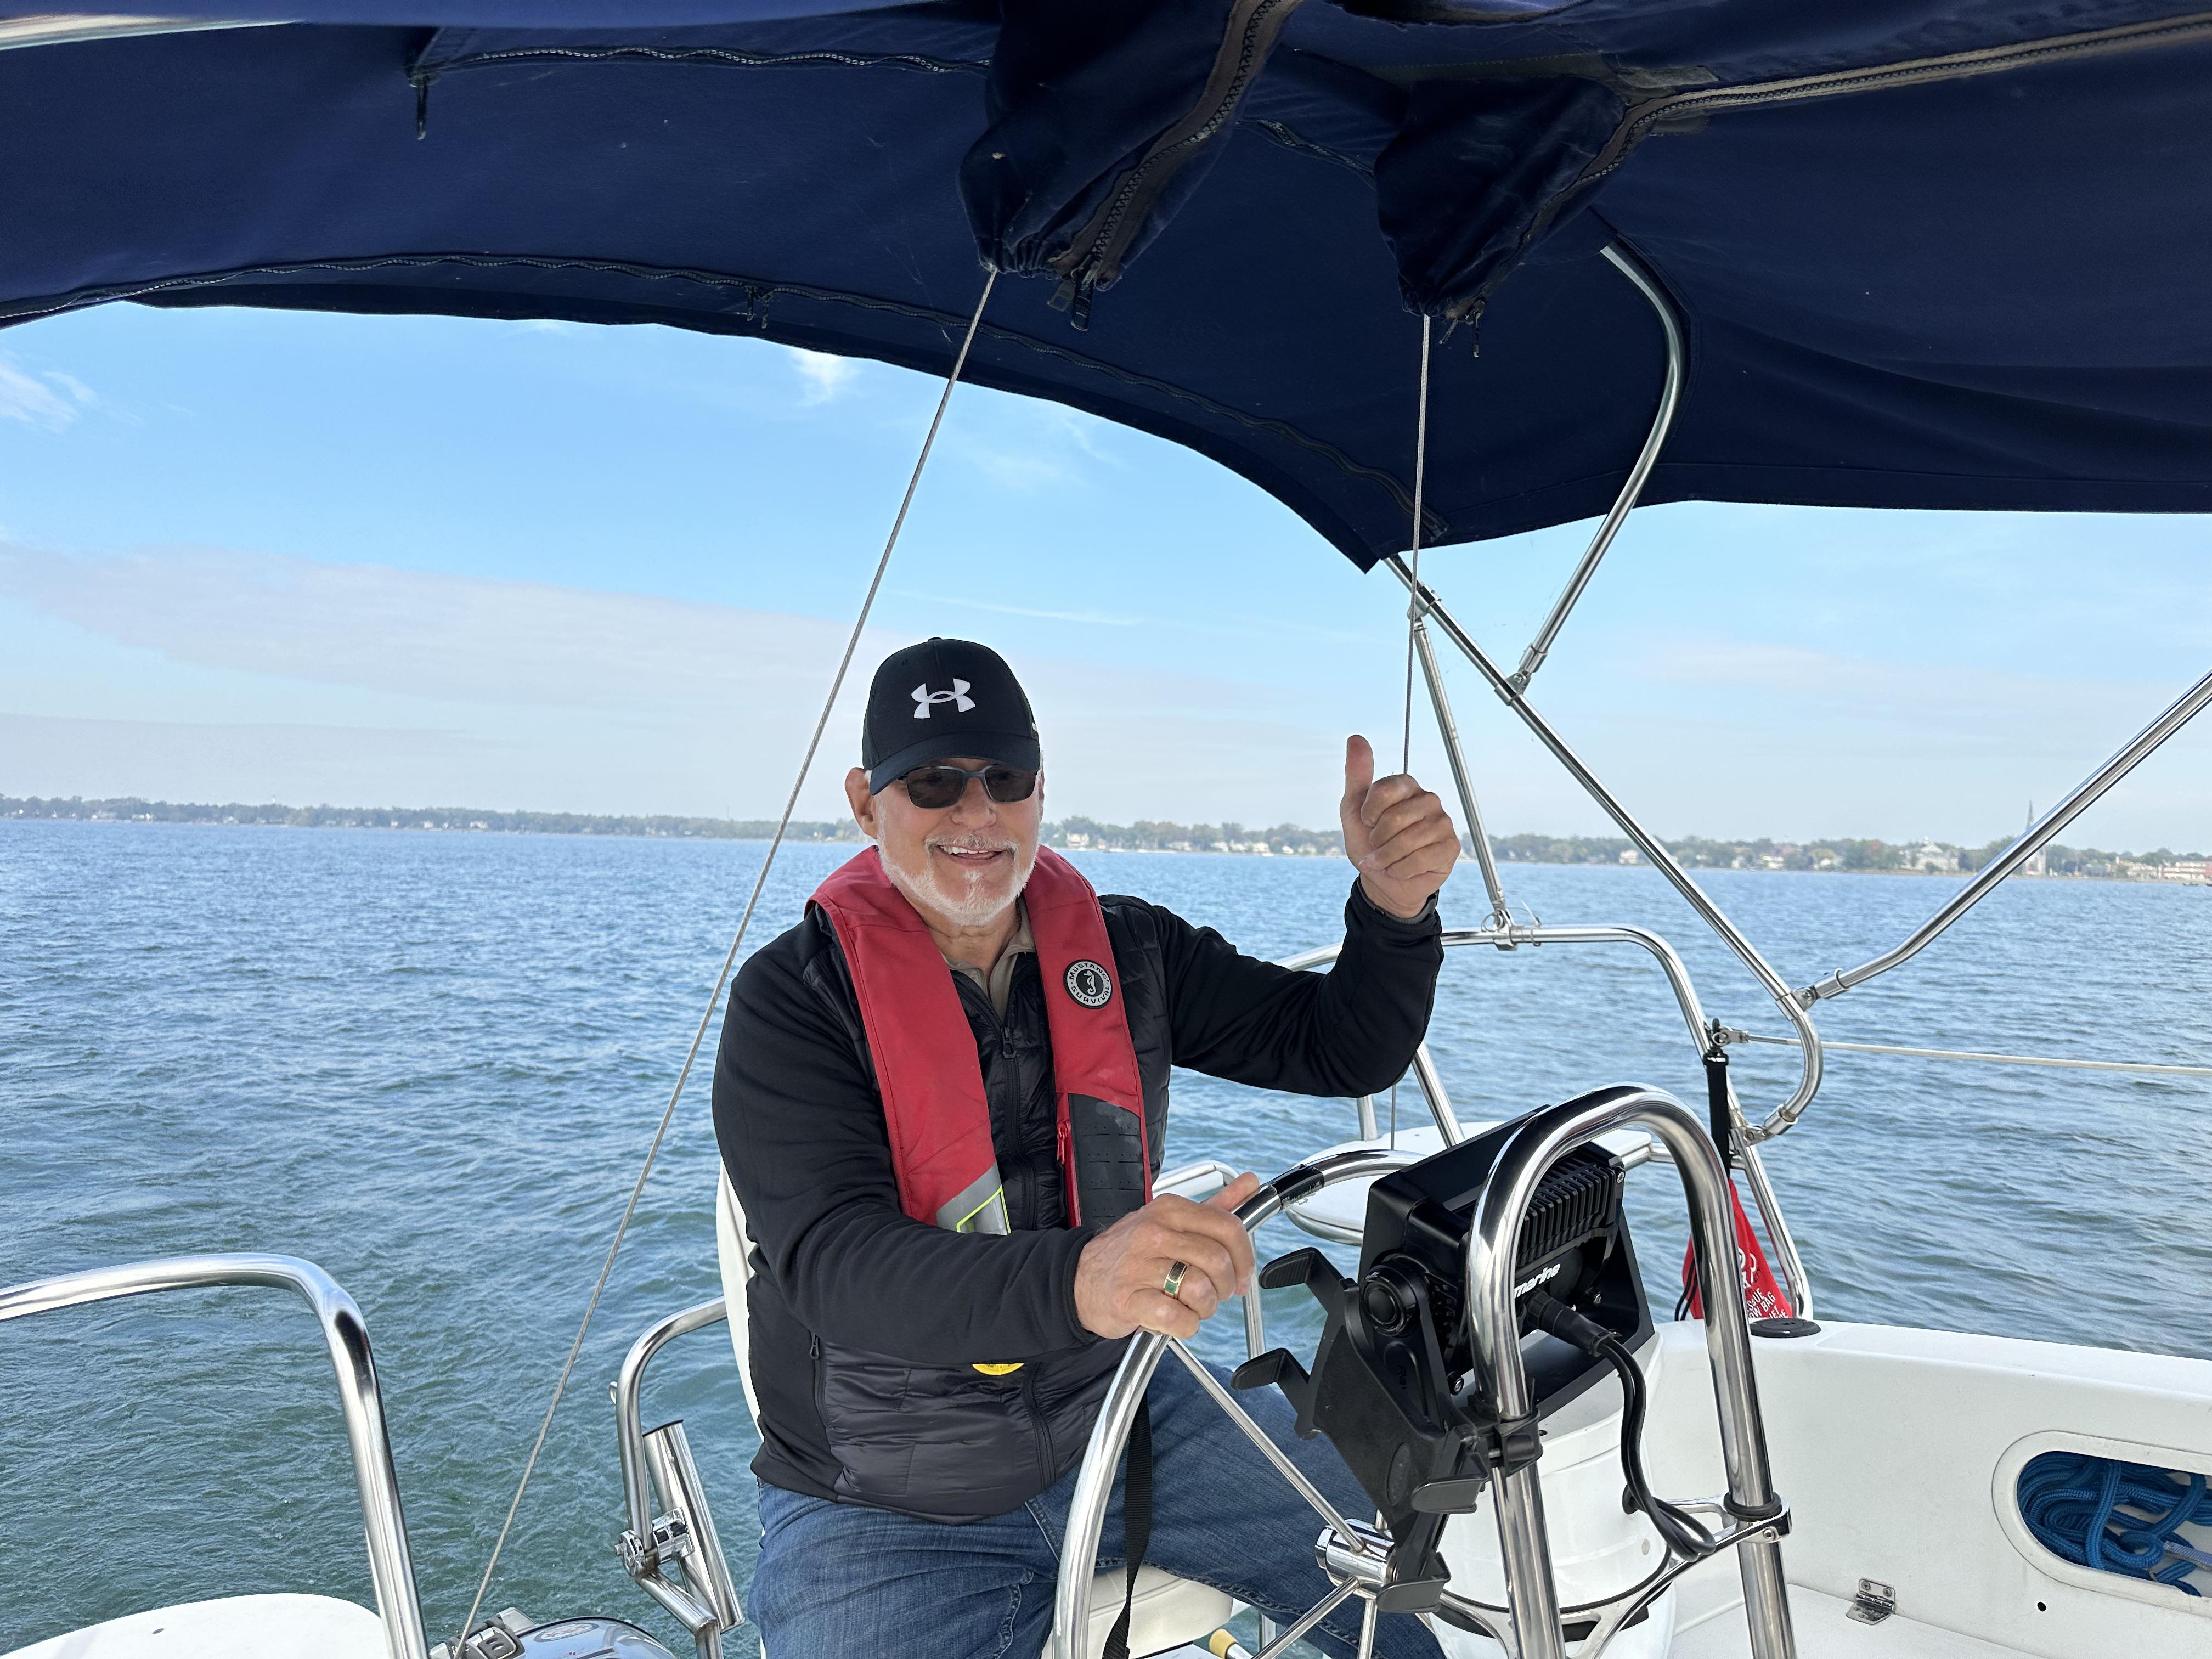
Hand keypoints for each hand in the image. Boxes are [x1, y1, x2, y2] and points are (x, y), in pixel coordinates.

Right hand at [1074, 1173, 1261, 1339]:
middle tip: (1213, 1293)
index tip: (1241, 1273)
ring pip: (1200, 1290)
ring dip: (1205, 1308)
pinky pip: (1177, 1318)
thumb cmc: (1131, 1253)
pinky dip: (1185, 1325)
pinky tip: (1175, 1318)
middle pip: (1218, 1261)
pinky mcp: (1128, 1299)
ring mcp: (1138, 1266)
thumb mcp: (1170, 1219)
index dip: (1244, 1257)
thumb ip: (1215, 1205)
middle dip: (1224, 1286)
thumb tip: (1251, 1182)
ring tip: (1191, 1306)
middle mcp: (1154, 1233)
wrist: (1079, 1279)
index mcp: (1169, 1210)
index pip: (1228, 1227)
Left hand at [1339, 734, 1458, 918]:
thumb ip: (1356, 774)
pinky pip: (1420, 859)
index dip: (1368, 812)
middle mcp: (1428, 799)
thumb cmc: (1369, 842)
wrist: (1383, 880)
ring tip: (1384, 860)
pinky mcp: (1450, 847)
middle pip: (1395, 818)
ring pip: (1408, 841)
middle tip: (1376, 846)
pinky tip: (1400, 869)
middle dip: (1377, 840)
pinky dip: (1401, 869)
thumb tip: (1355, 738)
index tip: (1366, 822)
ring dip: (1386, 857)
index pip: (1384, 790)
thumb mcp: (1353, 809)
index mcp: (1406, 786)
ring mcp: (1443, 823)